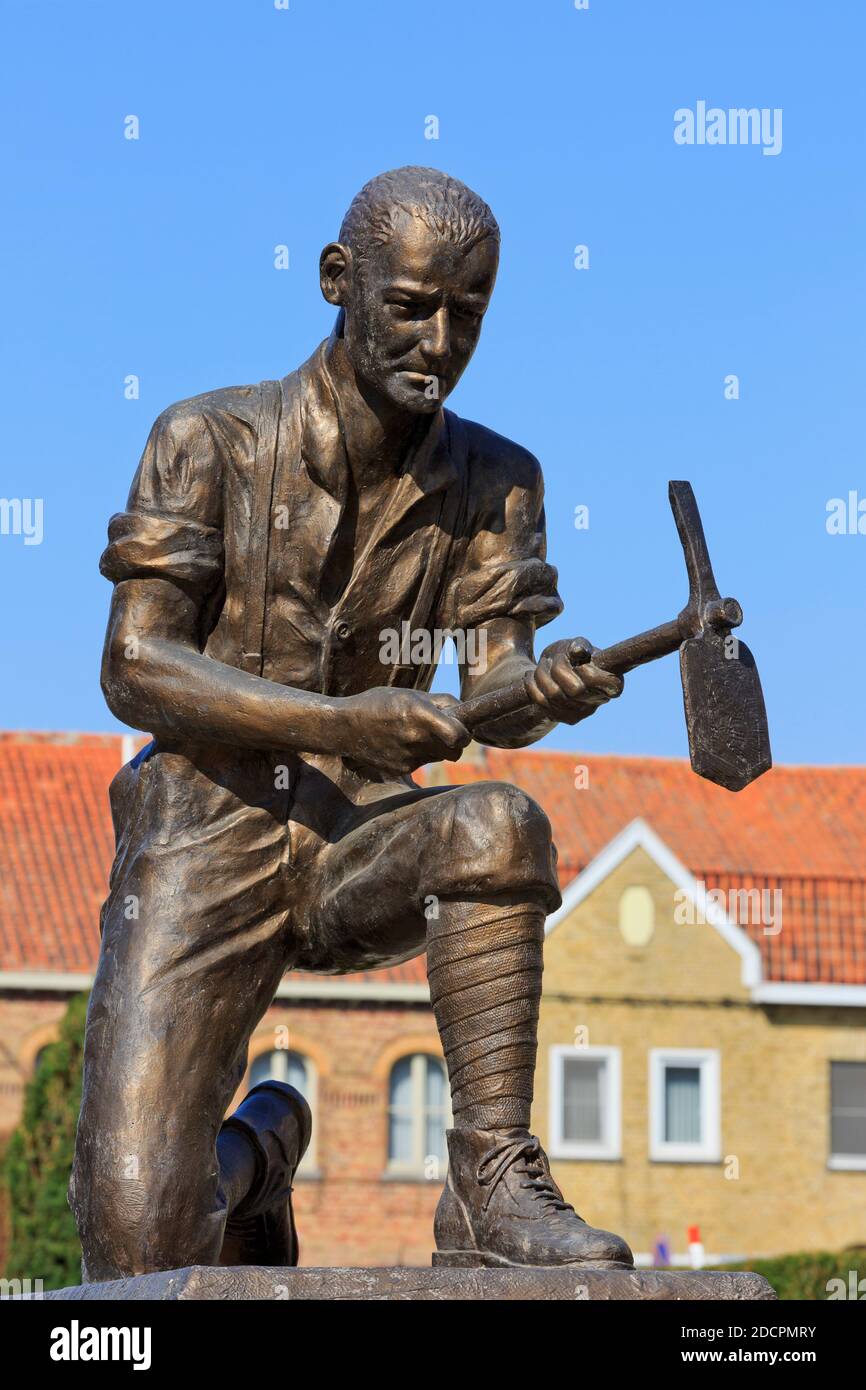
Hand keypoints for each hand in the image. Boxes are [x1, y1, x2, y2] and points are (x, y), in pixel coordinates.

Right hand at [342, 688, 470, 773]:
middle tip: (444, 732)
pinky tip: (400, 742)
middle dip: (454, 743)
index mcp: (420, 715)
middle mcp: (415, 739)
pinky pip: (420, 763)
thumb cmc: (379, 704)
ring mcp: (407, 757)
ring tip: (415, 733)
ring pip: (437, 758)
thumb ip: (441, 702)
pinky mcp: (400, 769)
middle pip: (454, 753)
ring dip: (435, 748)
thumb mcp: (410, 694)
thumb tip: (464, 710)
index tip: (459, 727)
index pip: (459, 736)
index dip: (464, 733)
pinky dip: (417, 754)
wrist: (344, 727)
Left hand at [522, 639, 622, 725]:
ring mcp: (582, 713)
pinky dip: (533, 685)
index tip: (578, 661)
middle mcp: (600, 700)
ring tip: (544, 665)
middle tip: (555, 661)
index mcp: (612, 682)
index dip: (590, 672)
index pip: (608, 683)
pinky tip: (533, 676)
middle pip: (575, 689)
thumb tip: (578, 650)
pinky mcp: (563, 719)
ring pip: (554, 694)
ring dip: (543, 674)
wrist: (556, 672)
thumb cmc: (572, 655)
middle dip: (559, 669)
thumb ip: (580, 645)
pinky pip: (541, 702)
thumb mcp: (576, 644)